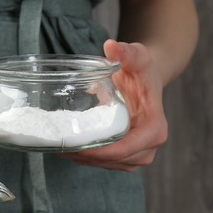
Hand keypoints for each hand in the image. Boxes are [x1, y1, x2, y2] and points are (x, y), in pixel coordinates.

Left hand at [59, 39, 166, 171]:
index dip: (96, 152)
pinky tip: (67, 148)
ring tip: (58, 146)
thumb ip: (127, 52)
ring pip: (106, 165)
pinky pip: (104, 163)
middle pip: (112, 161)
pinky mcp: (126, 158)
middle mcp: (149, 148)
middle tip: (57, 145)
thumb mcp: (138, 57)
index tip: (72, 145)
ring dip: (82, 160)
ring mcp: (138, 156)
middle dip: (84, 157)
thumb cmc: (142, 70)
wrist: (146, 81)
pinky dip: (85, 158)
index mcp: (154, 130)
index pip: (122, 150)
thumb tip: (111, 46)